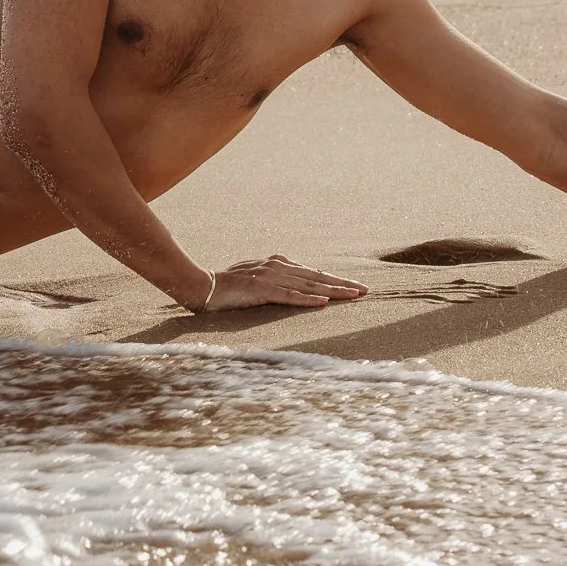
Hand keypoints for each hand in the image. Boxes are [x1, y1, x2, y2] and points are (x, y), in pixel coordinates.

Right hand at [191, 254, 368, 311]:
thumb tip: (286, 278)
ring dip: (333, 291)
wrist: (202, 285)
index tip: (352, 286)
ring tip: (353, 295)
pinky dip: (307, 299)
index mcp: (276, 263)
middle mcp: (277, 267)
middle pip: (316, 277)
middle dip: (342, 284)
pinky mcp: (262, 291)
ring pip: (309, 285)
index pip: (311, 272)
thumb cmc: (225, 284)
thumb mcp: (252, 276)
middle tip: (365, 290)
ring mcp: (270, 278)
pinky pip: (289, 296)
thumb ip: (270, 276)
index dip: (333, 279)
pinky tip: (323, 302)